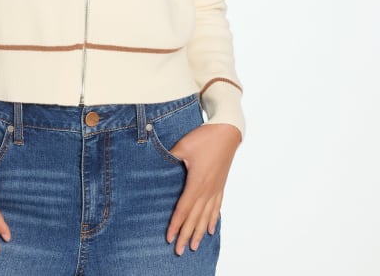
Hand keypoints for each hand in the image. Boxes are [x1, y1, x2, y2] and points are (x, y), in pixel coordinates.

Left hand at [166, 123, 240, 254]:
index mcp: (197, 182)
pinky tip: (210, 229)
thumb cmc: (205, 138)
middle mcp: (207, 190)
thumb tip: (156, 163)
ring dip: (199, 232)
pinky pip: (217, 207)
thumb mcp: (183, 146)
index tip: (170, 237)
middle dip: (186, 235)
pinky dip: (212, 220)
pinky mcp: (221, 185)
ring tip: (194, 246)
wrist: (227, 132)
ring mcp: (216, 188)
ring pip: (206, 216)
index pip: (184, 208)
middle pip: (195, 218)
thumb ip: (169, 157)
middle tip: (180, 251)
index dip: (176, 224)